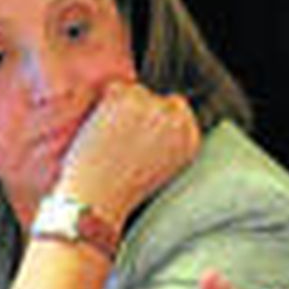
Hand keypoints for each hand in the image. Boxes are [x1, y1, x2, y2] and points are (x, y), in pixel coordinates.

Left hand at [57, 81, 200, 230]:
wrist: (98, 200)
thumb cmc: (120, 192)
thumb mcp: (160, 169)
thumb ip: (167, 140)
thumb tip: (155, 121)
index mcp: (190, 140)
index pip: (178, 111)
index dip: (155, 121)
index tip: (140, 135)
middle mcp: (178, 120)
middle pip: (157, 99)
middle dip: (138, 113)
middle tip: (119, 138)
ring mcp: (154, 107)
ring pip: (135, 92)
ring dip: (120, 108)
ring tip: (109, 139)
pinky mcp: (129, 99)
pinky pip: (115, 88)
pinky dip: (103, 104)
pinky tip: (100, 130)